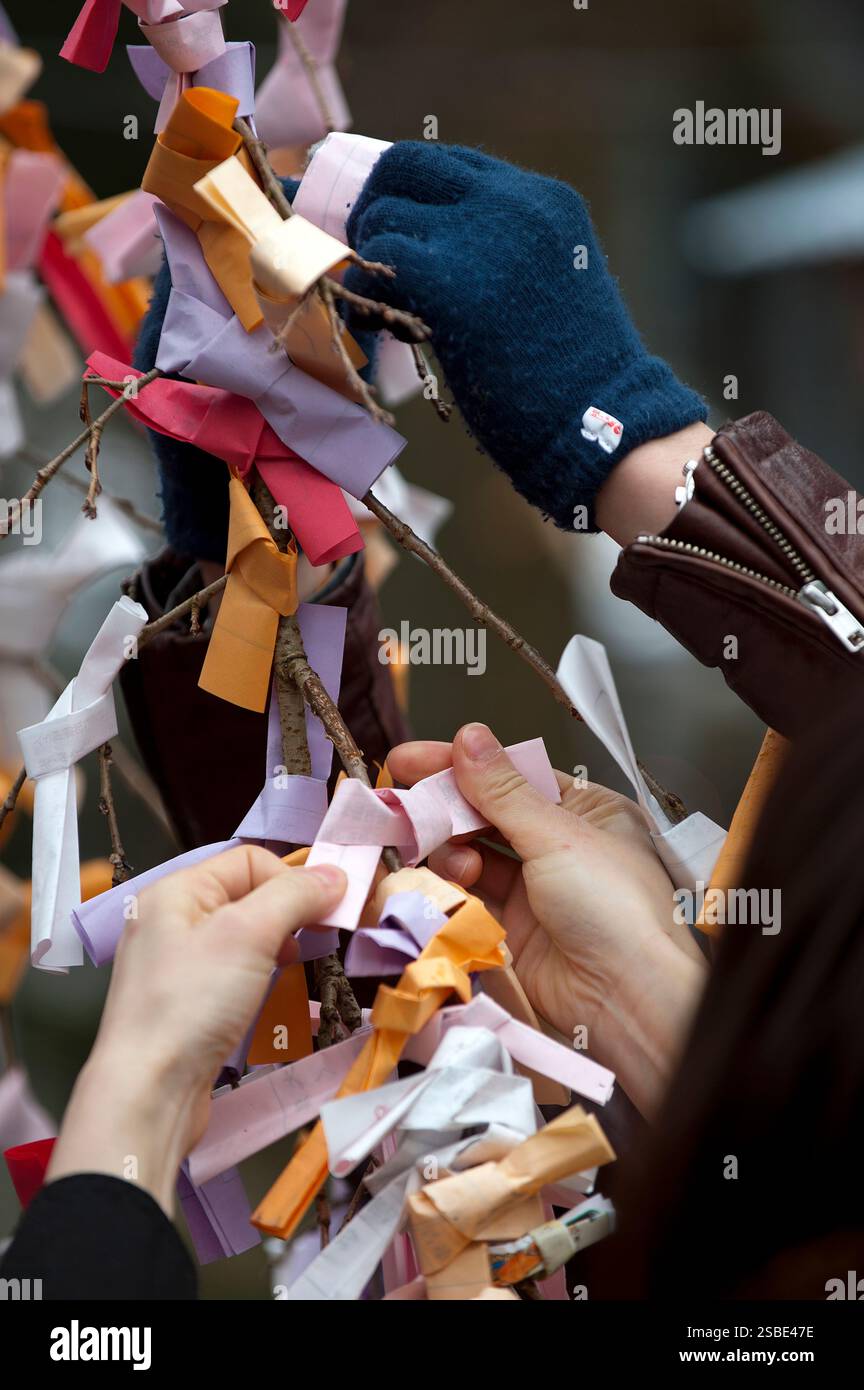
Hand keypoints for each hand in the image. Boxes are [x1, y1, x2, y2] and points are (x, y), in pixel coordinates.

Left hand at [47, 847, 345, 1212]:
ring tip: (301, 971)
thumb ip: (295, 896)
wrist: (148, 1094)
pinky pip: (236, 980)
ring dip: (281, 951)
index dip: (292, 879)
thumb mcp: (249, 933)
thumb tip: (336, 874)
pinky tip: (282, 1003)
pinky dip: (264, 985)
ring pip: (246, 942)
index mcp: (176, 891)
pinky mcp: (187, 1008)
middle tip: (323, 939)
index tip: (330, 910)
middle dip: (292, 916)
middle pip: (249, 899)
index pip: (249, 860)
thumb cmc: (192, 1004)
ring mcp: (177, 968)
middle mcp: (172, 923)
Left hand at [346, 142, 705, 531]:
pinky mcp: (450, 278)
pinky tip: (376, 328)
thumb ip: (502, 252)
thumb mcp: (549, 287)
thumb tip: (426, 251)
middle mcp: (514, 200)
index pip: (453, 165)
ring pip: (382, 214)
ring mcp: (481, 233)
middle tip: (365, 260)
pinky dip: (362, 295)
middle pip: (405, 166)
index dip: (409, 192)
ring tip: (381, 307)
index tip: (389, 227)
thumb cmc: (573, 382)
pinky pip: (376, 262)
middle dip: (372, 207)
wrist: (601, 423)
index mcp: (545, 200)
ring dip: (367, 260)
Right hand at [388, 724, 705, 1114]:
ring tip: (457, 865)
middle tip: (403, 803)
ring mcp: (536, 889)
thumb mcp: (556, 836)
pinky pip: (471, 896)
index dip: (462, 765)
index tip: (412, 759)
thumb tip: (469, 737)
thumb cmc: (616, 909)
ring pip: (473, 854)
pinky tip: (451, 885)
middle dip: (446, 810)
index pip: (514, 775)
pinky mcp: (513, 929)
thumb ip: (502, 791)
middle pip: (487, 814)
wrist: (626, 999)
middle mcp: (561, 846)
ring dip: (452, 852)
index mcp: (587, 811)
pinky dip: (454, 887)